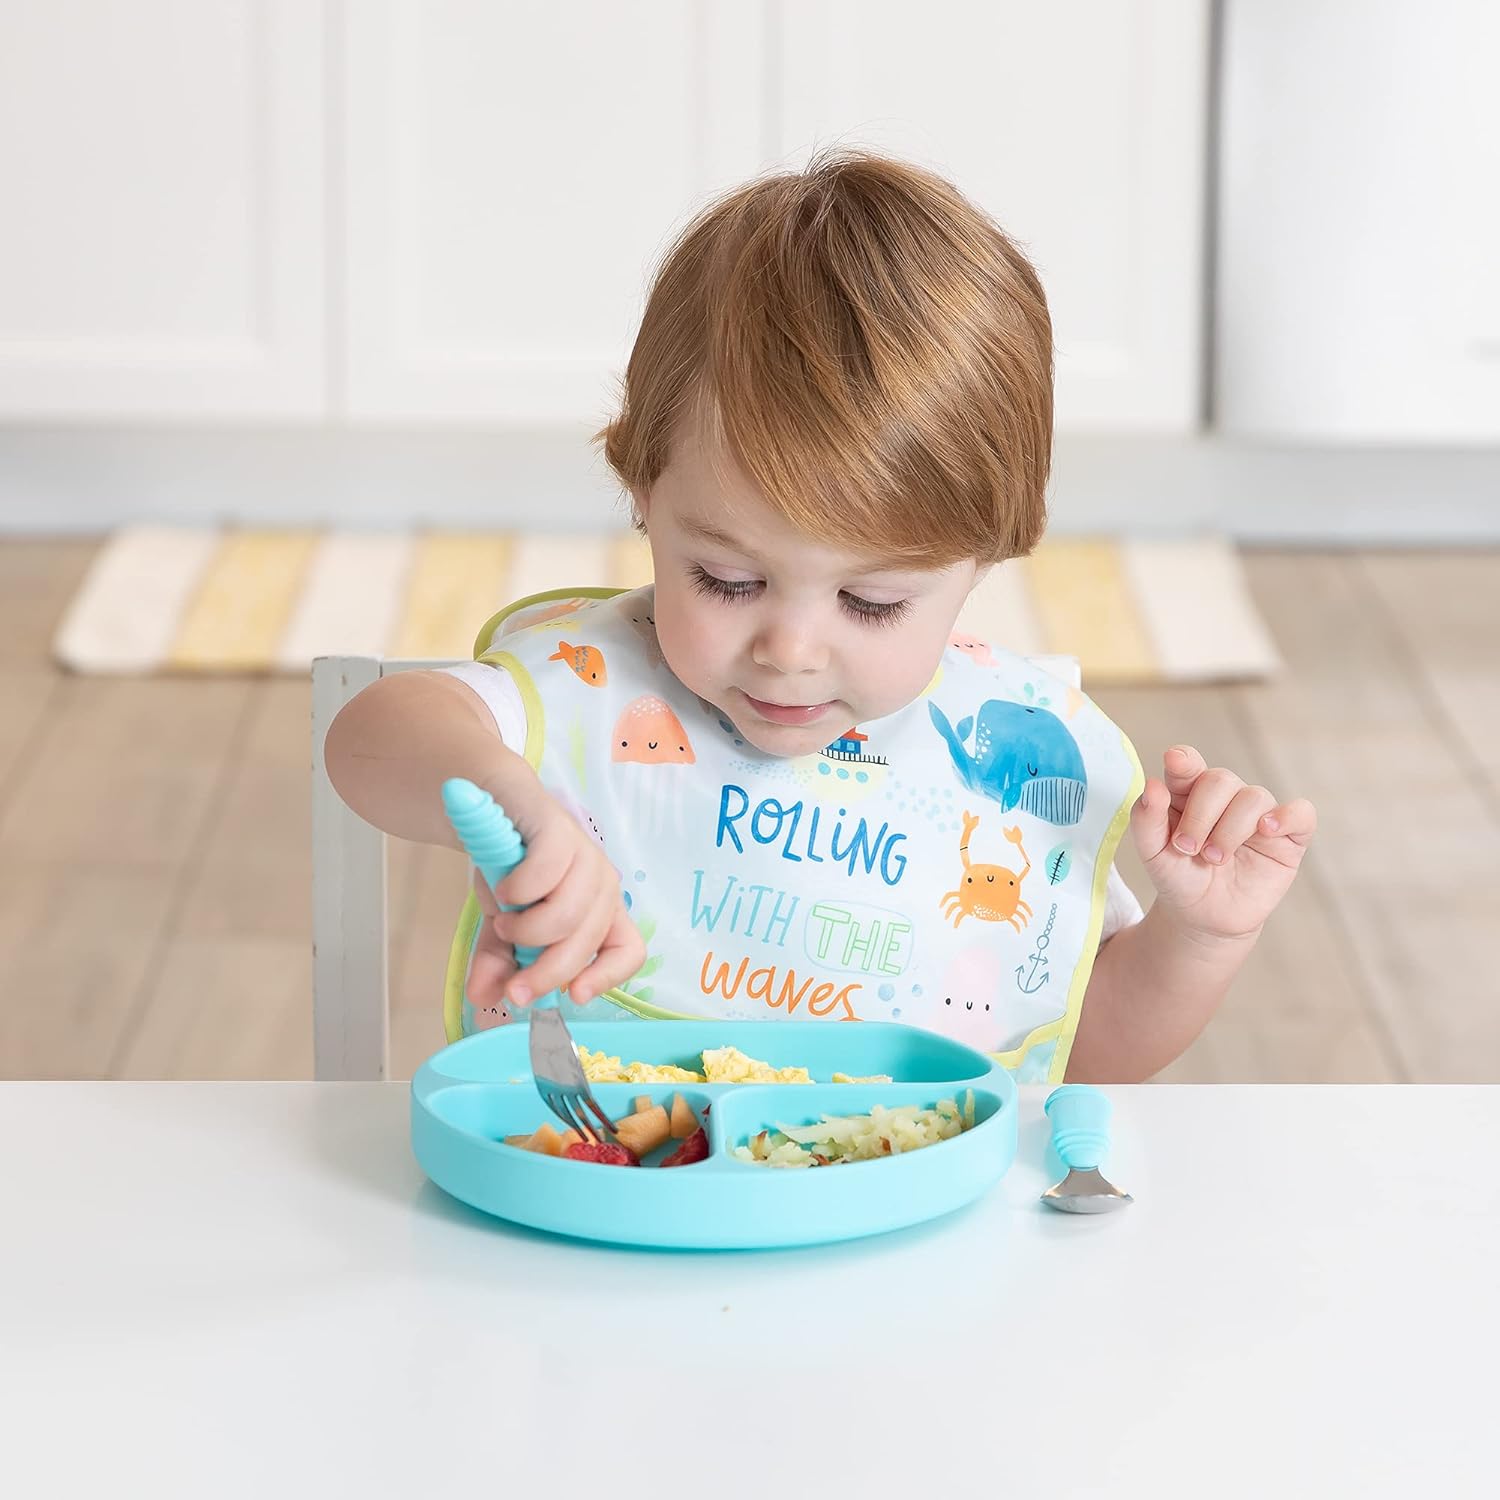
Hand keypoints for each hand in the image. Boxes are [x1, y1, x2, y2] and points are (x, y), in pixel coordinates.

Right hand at [465, 794, 644, 1011]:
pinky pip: (546, 875)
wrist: (492, 803)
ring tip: (504, 922)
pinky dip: (518, 891)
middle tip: (512, 986)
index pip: (628, 950)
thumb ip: (499, 961)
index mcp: (599, 912)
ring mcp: (585, 856)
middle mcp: (602, 885)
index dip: (607, 977)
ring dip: (526, 931)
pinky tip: (503, 890)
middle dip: (545, 973)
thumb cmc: (511, 869)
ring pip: (568, 916)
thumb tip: (483, 998)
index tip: (572, 996)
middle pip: (587, 943)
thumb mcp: (503, 924)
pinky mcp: (560, 831)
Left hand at [1129, 745, 1315, 942]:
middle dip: (1201, 815)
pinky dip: (1286, 816)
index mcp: (1189, 792)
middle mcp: (1226, 797)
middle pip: (1220, 780)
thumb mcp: (1152, 854)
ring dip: (1230, 829)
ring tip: (1214, 858)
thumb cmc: (1179, 878)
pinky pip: (1301, 813)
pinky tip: (1266, 829)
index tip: (1176, 762)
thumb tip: (1153, 784)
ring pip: (1254, 797)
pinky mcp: (1288, 837)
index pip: (1189, 764)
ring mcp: (1258, 815)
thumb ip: (1146, 820)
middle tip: (1187, 848)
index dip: (1184, 761)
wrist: (1203, 918)